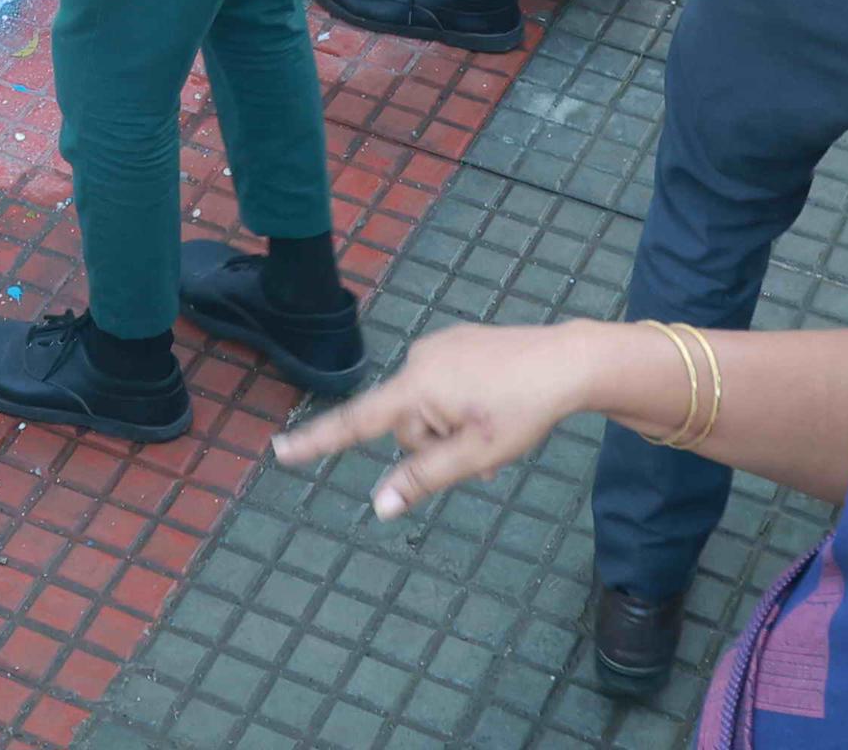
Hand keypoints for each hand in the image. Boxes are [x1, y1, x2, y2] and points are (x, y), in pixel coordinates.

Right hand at [270, 320, 624, 518]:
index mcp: (417, 386)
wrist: (568, 361)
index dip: (317, 440)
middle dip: (435, 445)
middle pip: (406, 424)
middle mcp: (419, 359)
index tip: (279, 449)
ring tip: (494, 434)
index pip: (357, 421)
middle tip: (483, 456)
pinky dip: (460, 407)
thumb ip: (422, 479)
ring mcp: (439, 347)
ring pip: (427, 409)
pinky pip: (443, 386)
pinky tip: (494, 407)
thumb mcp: (474, 455)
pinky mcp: (456, 342)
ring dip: (451, 430)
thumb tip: (378, 505)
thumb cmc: (523, 410)